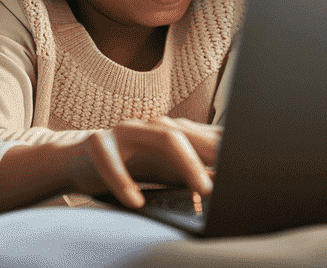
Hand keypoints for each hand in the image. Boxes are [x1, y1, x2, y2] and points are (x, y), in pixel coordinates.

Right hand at [66, 117, 220, 207]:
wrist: (78, 159)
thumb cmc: (130, 166)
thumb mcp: (162, 170)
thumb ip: (190, 172)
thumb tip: (224, 184)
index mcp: (169, 130)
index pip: (203, 134)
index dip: (225, 147)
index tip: (247, 165)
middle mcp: (151, 126)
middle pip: (189, 134)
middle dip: (213, 154)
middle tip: (233, 177)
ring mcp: (126, 132)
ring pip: (161, 140)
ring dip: (186, 164)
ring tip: (204, 187)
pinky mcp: (99, 144)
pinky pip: (112, 162)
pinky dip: (125, 182)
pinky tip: (136, 200)